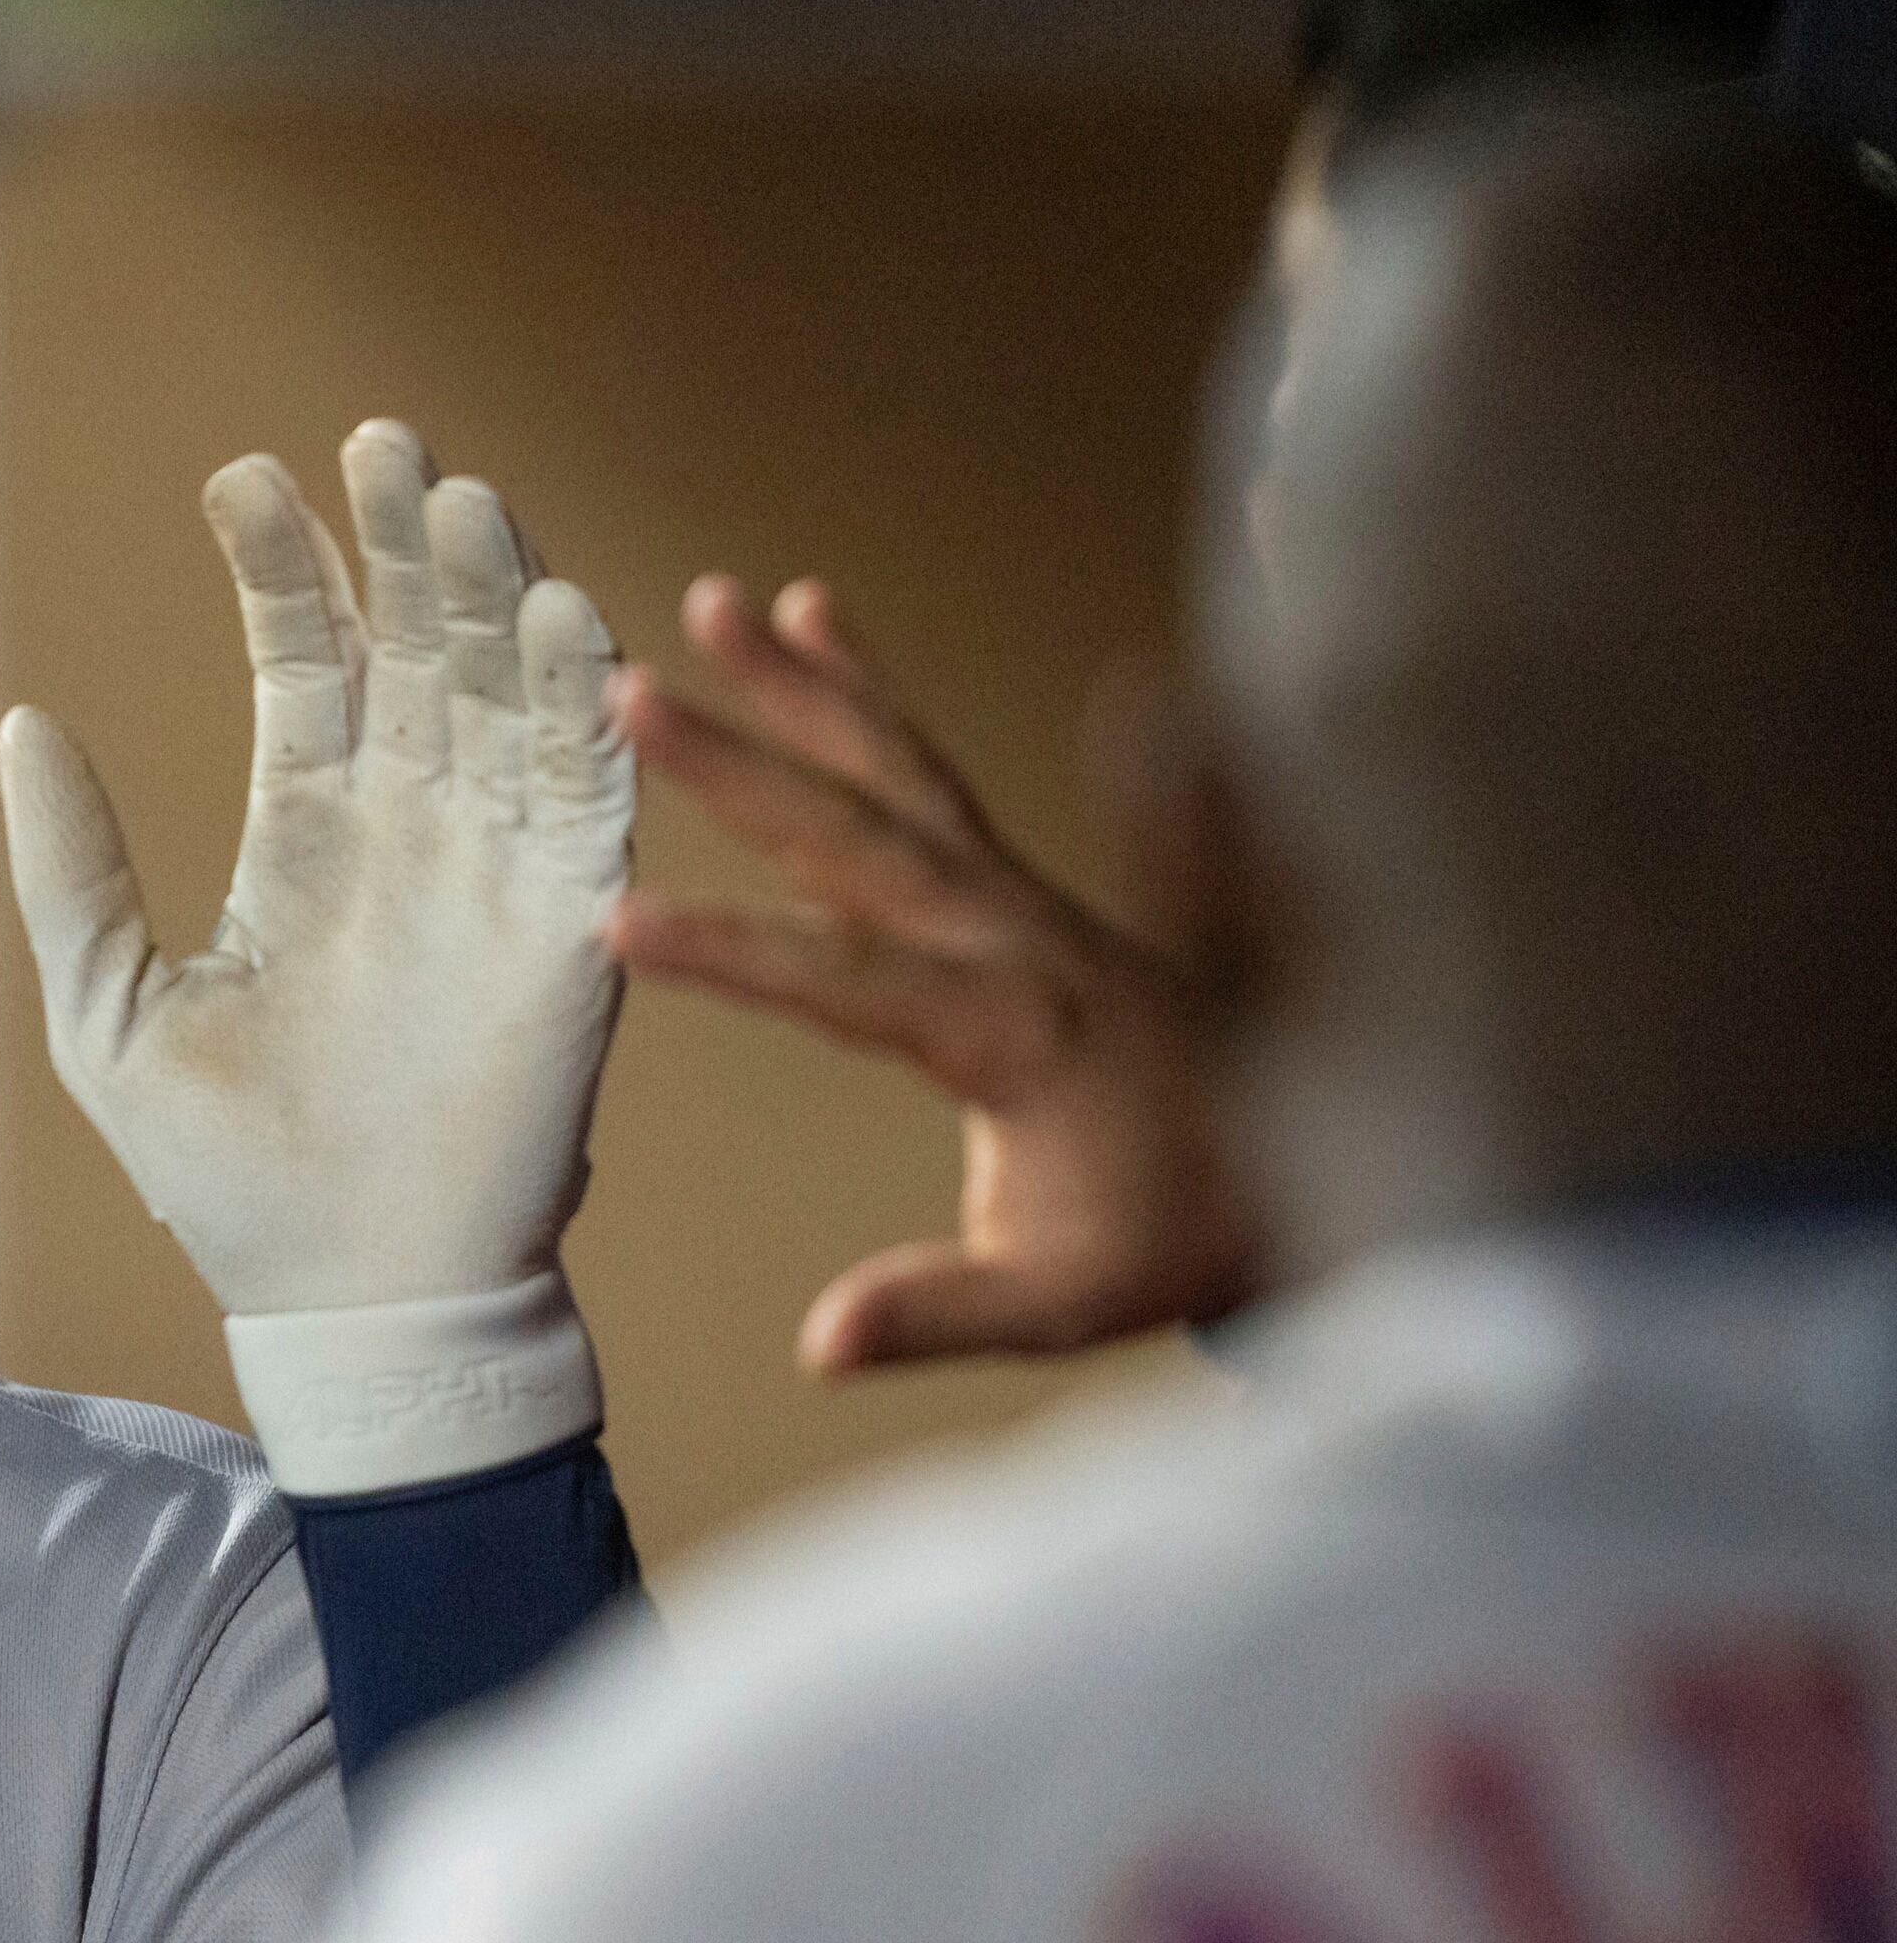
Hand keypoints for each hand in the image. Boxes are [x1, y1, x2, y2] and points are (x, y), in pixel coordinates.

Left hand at [12, 423, 633, 1321]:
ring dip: (492, 592)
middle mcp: (413, 827)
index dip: (284, 566)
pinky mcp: (570, 926)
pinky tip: (561, 618)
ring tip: (458, 497)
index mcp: (309, 832)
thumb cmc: (226, 1180)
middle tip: (379, 438)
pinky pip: (589, 794)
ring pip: (508, 689)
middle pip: (419, 642)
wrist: (346, 1298)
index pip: (308, 660)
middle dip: (401, 541)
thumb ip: (71, 868)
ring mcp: (498, 866)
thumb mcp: (108, 1009)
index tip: (244, 478)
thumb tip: (22, 720)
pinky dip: (581, 706)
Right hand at [609, 576, 1255, 1374]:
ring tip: (720, 601)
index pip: (849, 981)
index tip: (622, 923)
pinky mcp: (1025, 885)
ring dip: (806, 685)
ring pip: (899, 770)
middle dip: (744, 758)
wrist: (1320, 1176)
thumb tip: (822, 1341)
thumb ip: (941, 1308)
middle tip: (635, 692)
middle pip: (861, 831)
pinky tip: (820, 621)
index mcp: (1016, 1028)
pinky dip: (875, 694)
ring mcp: (1027, 896)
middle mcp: (1021, 935)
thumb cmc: (1177, 1235)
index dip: (733, 955)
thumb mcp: (1065, 1300)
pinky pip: (935, 772)